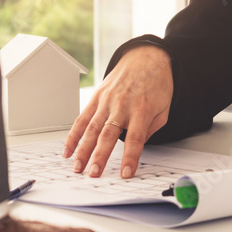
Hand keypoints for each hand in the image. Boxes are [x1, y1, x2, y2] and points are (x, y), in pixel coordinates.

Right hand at [64, 44, 172, 178]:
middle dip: (100, 156)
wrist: (145, 57)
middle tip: (94, 173)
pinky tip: (68, 149)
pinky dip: (74, 135)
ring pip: (92, 128)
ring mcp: (107, 100)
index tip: (126, 173)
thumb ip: (151, 129)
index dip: (130, 157)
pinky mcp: (97, 97)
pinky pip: (82, 118)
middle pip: (109, 134)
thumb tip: (137, 146)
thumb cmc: (156, 83)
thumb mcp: (164, 108)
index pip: (136, 138)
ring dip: (83, 149)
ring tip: (78, 167)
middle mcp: (122, 105)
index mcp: (141, 109)